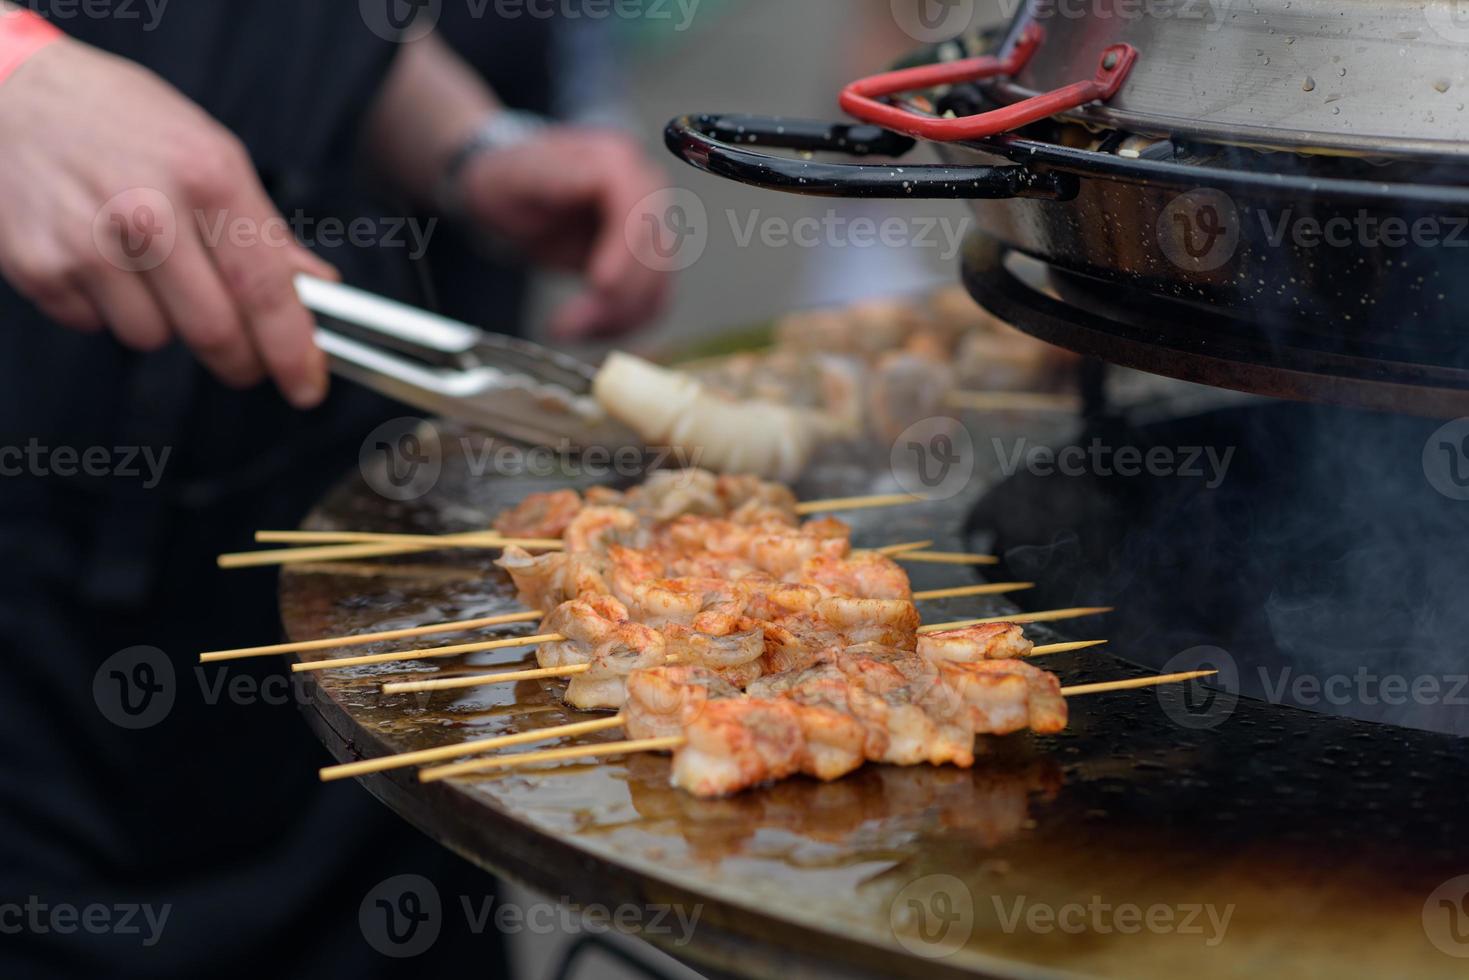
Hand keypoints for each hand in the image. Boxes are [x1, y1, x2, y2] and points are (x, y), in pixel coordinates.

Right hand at [0, 38, 335, 407]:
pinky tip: (96, 256)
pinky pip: (96, 326)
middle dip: (239, 359)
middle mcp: (148, 211)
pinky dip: (106, 307)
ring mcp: (88, 243)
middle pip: (215, 332)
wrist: (7, 91)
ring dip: (163, 321)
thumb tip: (317, 286)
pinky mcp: (39, 267)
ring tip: (144, 263)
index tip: (307, 386)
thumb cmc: (118, 118)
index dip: (293, 351)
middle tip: (243, 355)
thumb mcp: (206, 150)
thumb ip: (263, 229)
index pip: (265, 288)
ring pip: (154, 338)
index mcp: (207, 175)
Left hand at [458, 127, 671, 339]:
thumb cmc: (510, 179)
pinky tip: (585, 327)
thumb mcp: (519, 174)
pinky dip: (621, 322)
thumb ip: (560, 174)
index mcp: (615, 161)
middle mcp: (644, 191)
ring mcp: (650, 226)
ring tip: (567, 328)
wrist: (511, 192)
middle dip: (617, 297)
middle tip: (568, 324)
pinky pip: (651, 299)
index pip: (640, 210)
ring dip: (617, 317)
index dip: (626, 250)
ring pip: (657, 284)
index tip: (600, 285)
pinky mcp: (645, 258)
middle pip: (655, 255)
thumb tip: (602, 181)